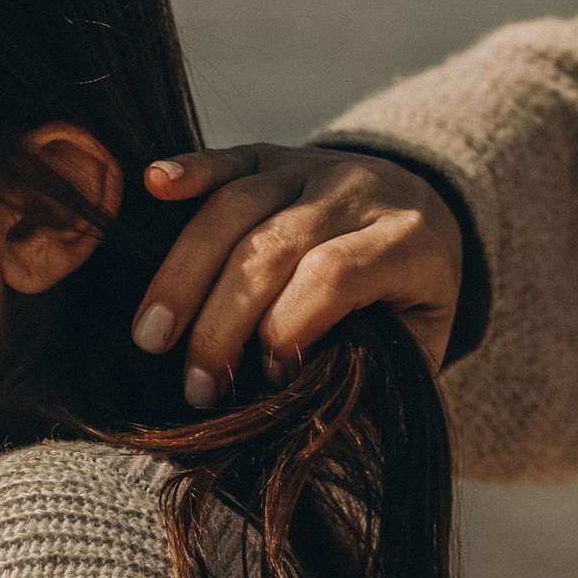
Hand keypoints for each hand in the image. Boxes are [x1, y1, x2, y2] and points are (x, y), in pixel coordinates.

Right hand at [134, 144, 463, 404]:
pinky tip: (152, 184)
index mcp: (407, 241)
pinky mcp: (273, 154)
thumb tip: (308, 422)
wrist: (425, 211)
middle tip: (193, 385)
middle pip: (271, 248)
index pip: (333, 276)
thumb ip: (373, 372)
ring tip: (151, 335)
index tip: (267, 377)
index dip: (289, 327)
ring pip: (235, 207)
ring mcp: (311, 166)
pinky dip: (188, 169)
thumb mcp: (417, 340)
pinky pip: (226, 158)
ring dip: (183, 274)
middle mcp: (359, 191)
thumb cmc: (410, 298)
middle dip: (222, 320)